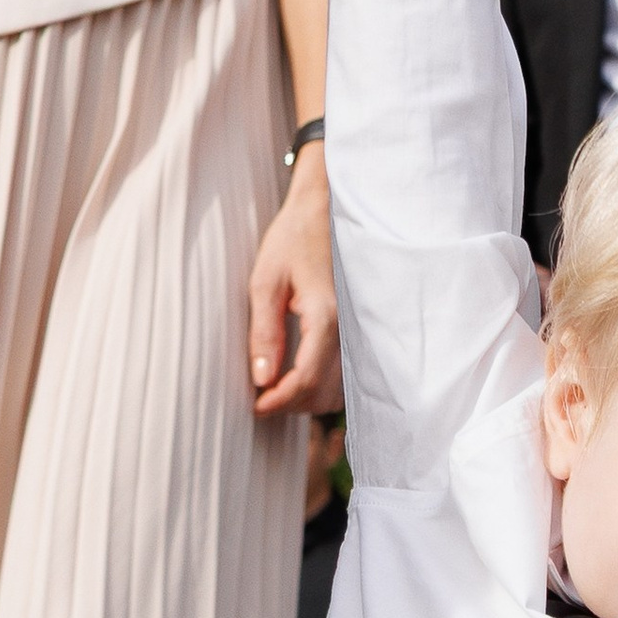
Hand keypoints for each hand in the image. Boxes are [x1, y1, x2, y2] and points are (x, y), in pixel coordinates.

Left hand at [246, 152, 340, 417]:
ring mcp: (361, 333)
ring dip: (308, 399)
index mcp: (326, 316)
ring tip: (278, 385)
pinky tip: (300, 375)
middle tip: (260, 396)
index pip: (307, 380)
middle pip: (324, 394)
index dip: (279, 401)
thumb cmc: (294, 239)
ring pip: (339, 392)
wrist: (329, 211)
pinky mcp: (362, 332)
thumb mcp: (265, 281)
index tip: (255, 406)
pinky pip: (349, 378)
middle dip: (291, 404)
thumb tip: (260, 379)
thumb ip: (263, 332)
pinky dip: (324, 387)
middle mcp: (351, 330)